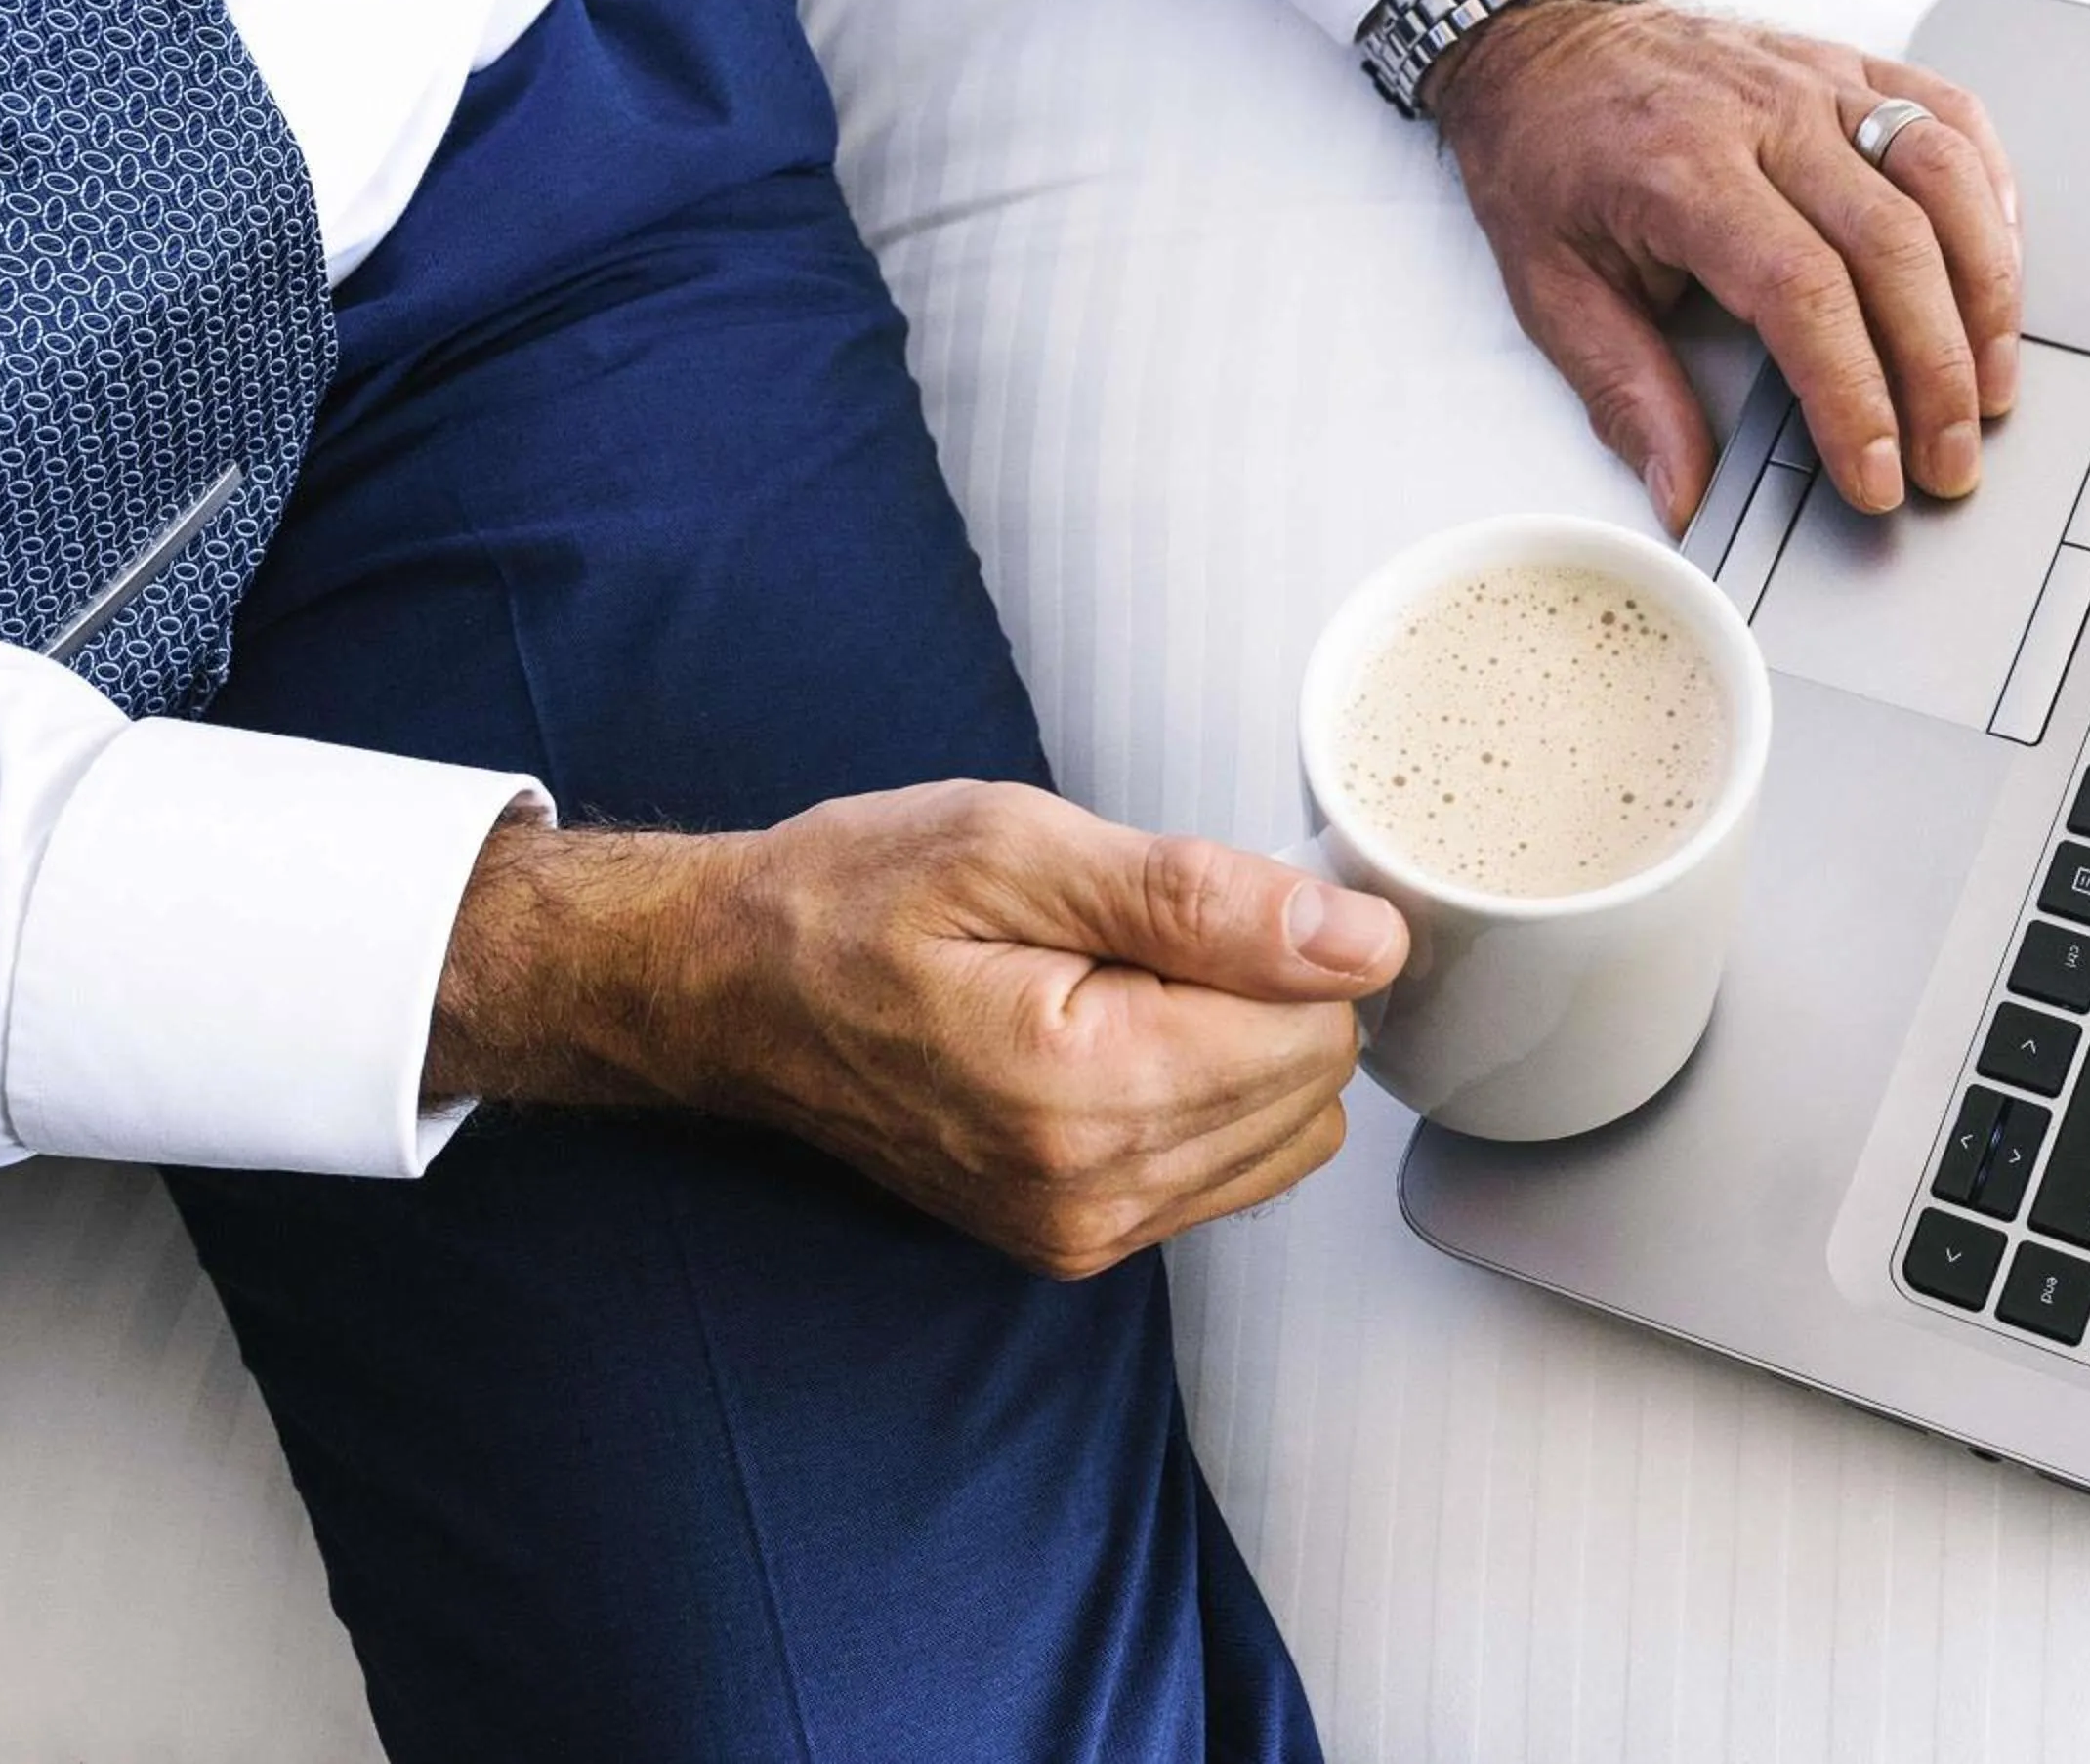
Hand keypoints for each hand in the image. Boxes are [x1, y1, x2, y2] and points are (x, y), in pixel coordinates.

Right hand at [427, 781, 1407, 1278]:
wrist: (730, 989)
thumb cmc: (849, 902)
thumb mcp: (1020, 849)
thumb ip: (1207, 901)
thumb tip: (1359, 942)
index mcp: (1082, 1089)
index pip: (1318, 1026)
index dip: (1281, 939)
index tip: (1189, 898)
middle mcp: (1091, 1190)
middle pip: (1312, 1087)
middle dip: (1262, 995)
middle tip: (1132, 936)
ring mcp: (1083, 1230)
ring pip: (1285, 1136)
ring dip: (1237, 1049)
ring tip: (1116, 985)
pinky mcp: (1077, 1241)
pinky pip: (1225, 1171)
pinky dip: (1204, 1096)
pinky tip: (1114, 1039)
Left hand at [1425, 0, 2023, 529]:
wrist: (1539, 41)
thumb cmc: (1544, 163)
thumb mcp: (1550, 290)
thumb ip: (1624, 394)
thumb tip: (1683, 494)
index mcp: (1683, 173)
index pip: (1803, 294)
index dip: (1854, 396)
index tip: (1875, 475)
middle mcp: (1764, 117)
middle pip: (1893, 246)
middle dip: (1937, 372)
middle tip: (1948, 462)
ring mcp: (1816, 81)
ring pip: (1942, 175)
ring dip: (1987, 291)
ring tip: (1992, 387)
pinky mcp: (1847, 64)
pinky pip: (1950, 114)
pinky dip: (1992, 195)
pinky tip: (1999, 271)